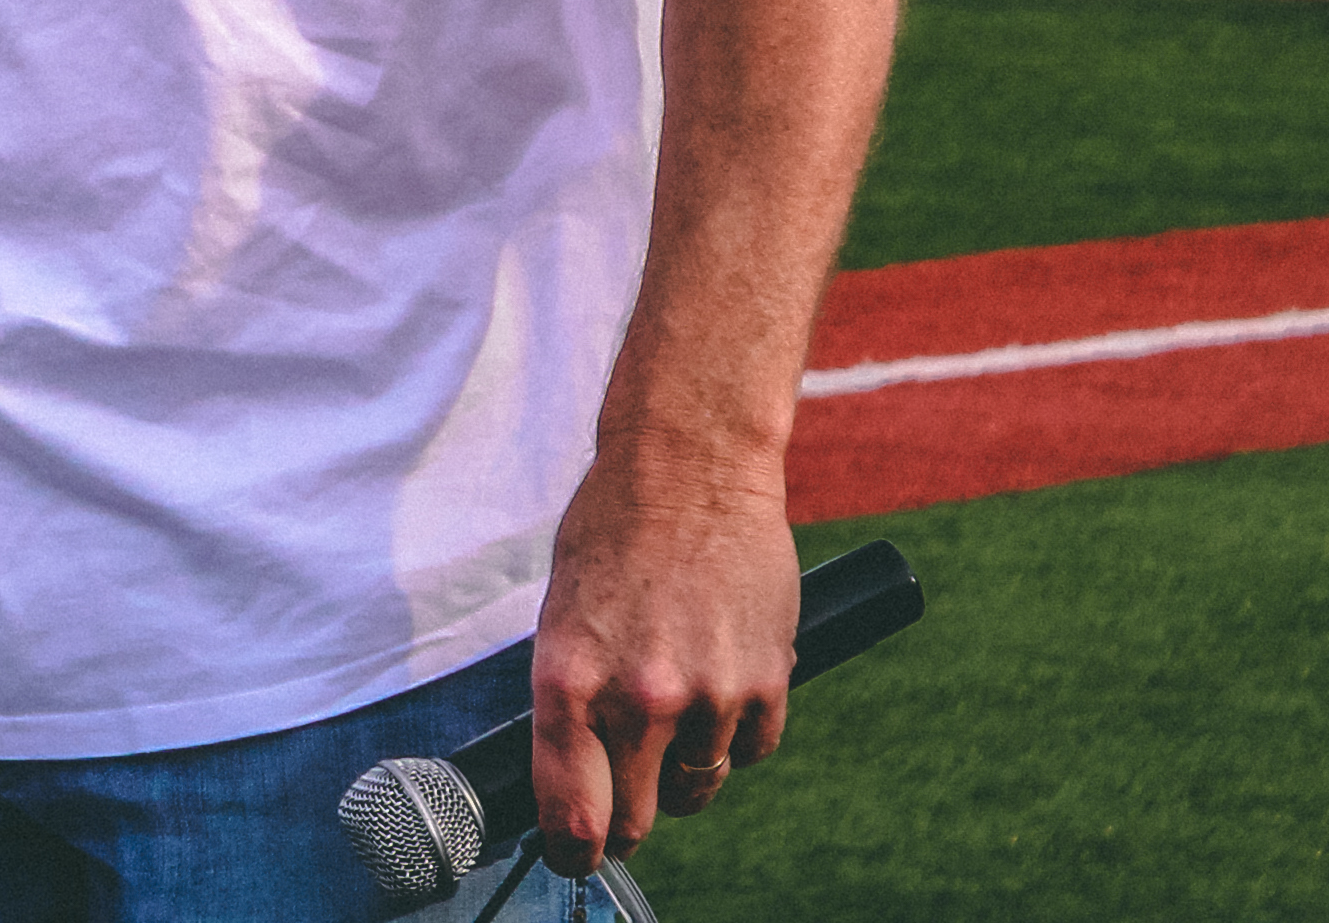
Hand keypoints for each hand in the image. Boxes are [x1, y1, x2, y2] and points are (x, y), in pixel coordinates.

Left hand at [528, 444, 800, 872]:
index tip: (574, 860)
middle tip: (624, 804)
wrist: (691, 468)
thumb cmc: (614, 533)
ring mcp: (708, 696)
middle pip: (635, 819)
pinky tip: (720, 688)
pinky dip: (734, 736)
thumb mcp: (562, 617)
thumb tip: (576, 780)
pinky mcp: (766, 683)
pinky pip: (750, 751)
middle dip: (626, 821)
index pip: (570, 815)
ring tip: (675, 713)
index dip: (571, 853)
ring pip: (696, 787)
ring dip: (683, 770)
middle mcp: (638, 699)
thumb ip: (571, 701)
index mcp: (569, 681)